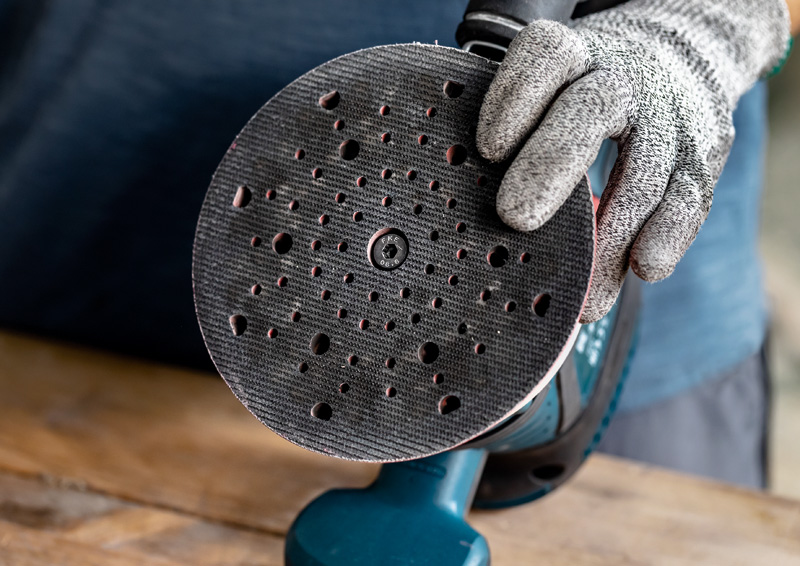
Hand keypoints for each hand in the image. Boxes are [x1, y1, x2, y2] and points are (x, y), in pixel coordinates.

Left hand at [477, 0, 790, 321]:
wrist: (683, 51)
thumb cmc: (586, 86)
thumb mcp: (552, 84)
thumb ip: (515, 131)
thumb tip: (465, 209)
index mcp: (574, 56)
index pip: (547, 55)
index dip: (515, 97)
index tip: (488, 150)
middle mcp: (623, 78)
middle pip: (592, 109)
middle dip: (553, 164)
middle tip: (515, 217)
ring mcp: (670, 115)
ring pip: (645, 170)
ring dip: (611, 236)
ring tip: (583, 295)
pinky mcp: (704, 152)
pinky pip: (688, 197)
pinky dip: (666, 235)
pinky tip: (644, 269)